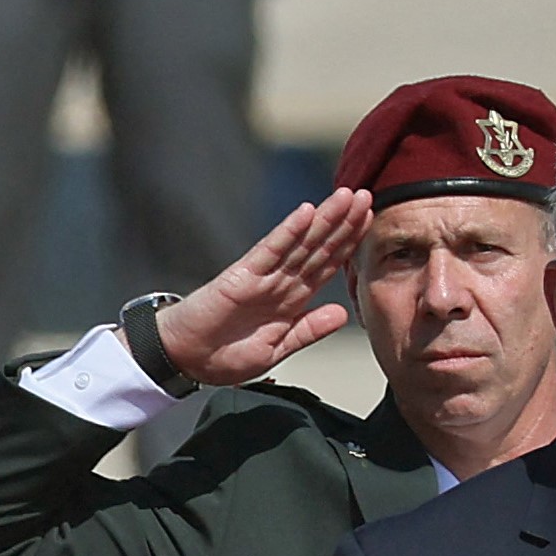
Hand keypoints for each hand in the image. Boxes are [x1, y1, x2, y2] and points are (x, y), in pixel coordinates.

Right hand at [154, 188, 373, 386]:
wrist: (185, 360)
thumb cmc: (223, 356)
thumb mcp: (275, 349)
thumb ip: (308, 331)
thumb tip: (342, 313)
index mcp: (291, 301)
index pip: (325, 265)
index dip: (348, 243)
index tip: (370, 221)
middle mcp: (280, 283)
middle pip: (318, 247)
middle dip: (343, 223)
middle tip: (366, 196)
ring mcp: (262, 276)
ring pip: (300, 243)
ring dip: (324, 219)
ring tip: (346, 197)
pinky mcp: (242, 275)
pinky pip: (270, 250)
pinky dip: (289, 231)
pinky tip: (307, 213)